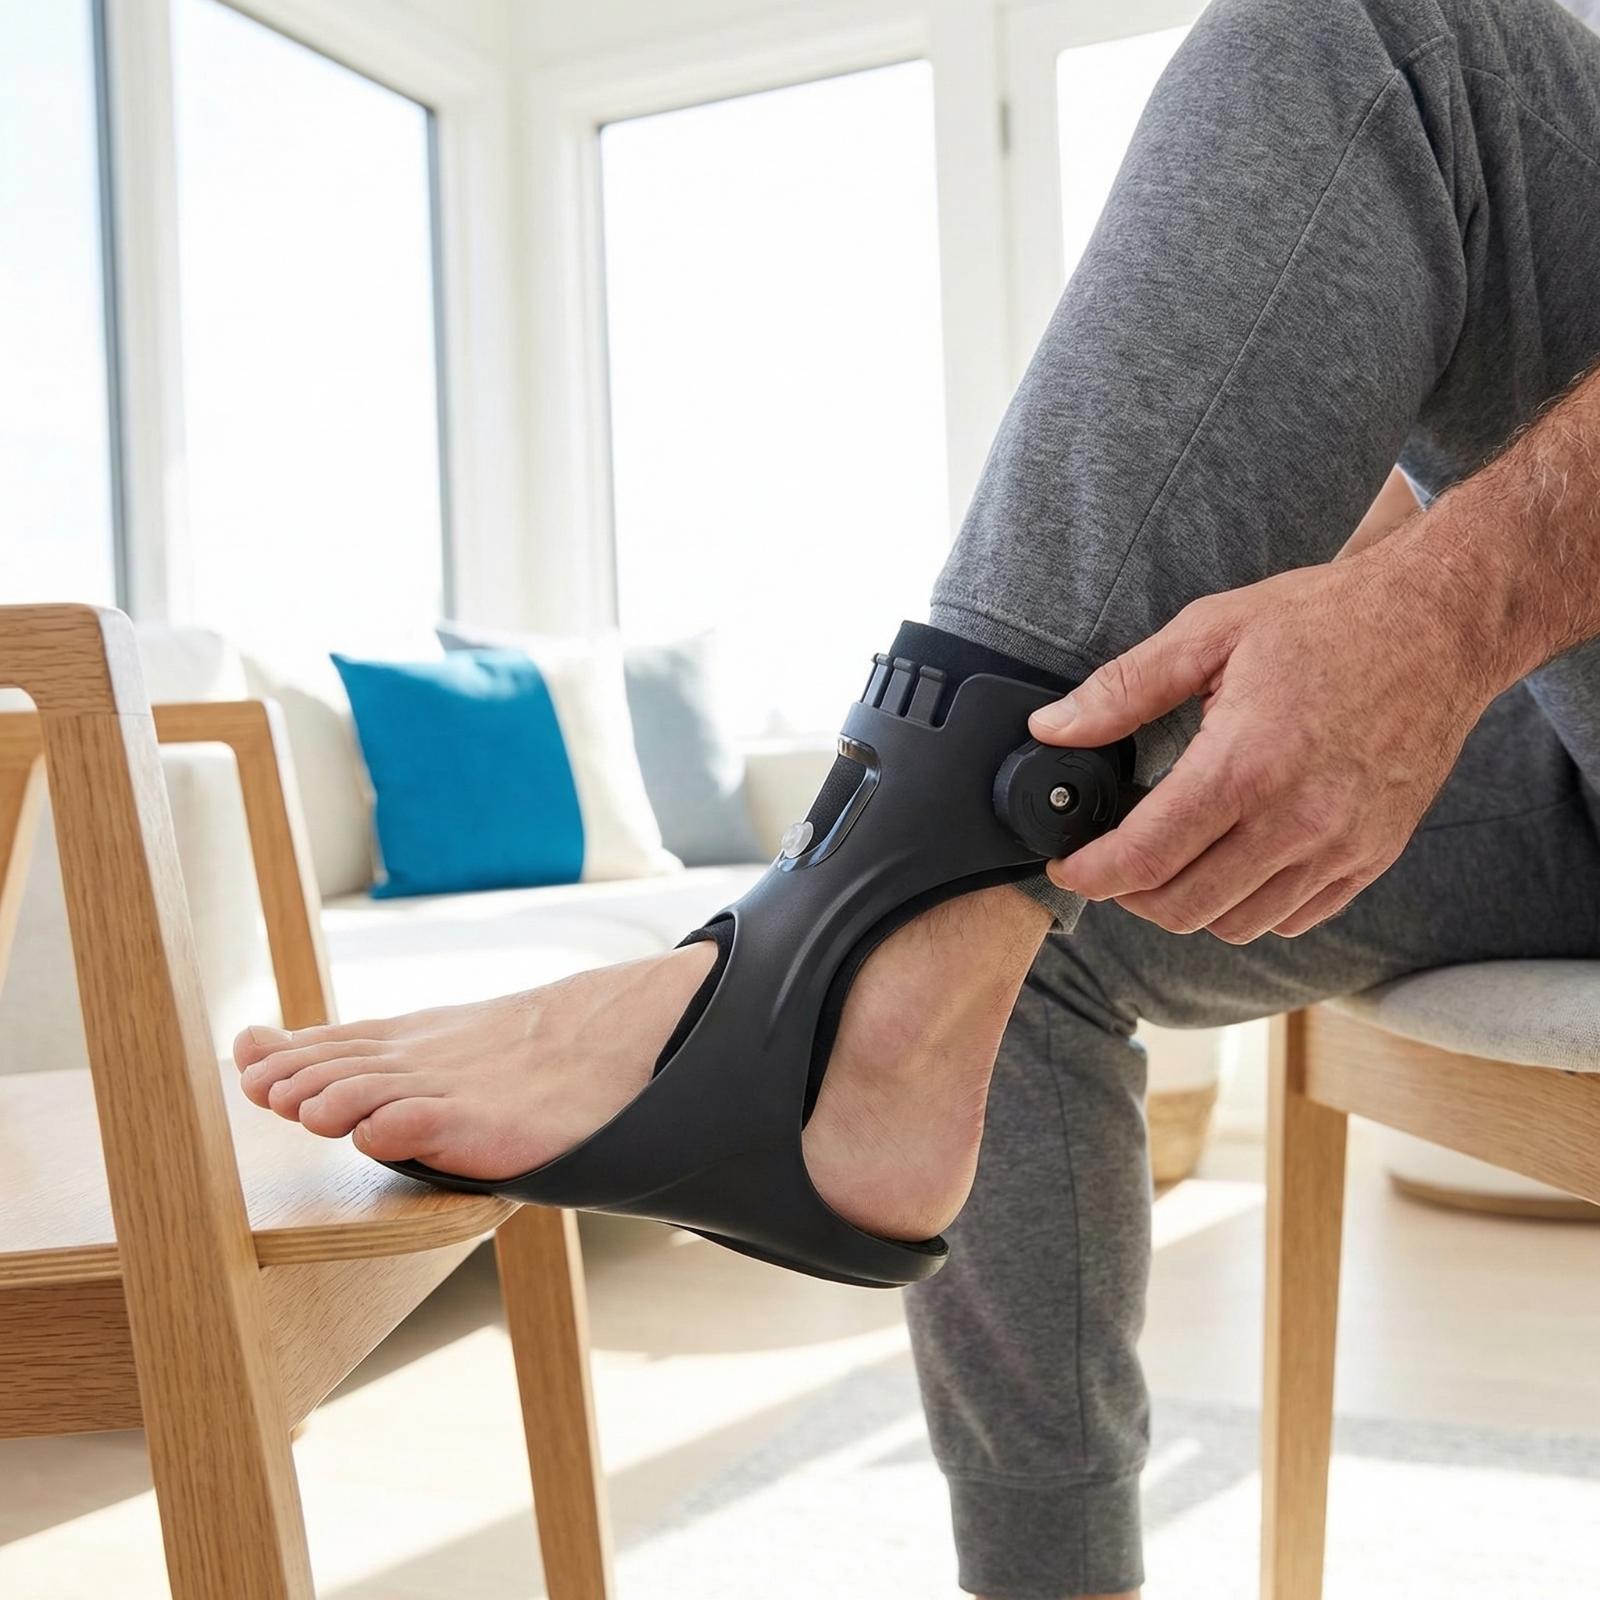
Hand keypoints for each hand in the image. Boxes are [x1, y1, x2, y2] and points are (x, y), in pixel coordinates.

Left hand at [1031, 546, 1492, 940]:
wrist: (1444, 624)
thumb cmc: (1329, 619)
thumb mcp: (1211, 631)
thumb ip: (1123, 688)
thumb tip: (1052, 728)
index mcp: (1247, 764)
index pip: (1145, 858)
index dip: (1090, 873)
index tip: (1066, 866)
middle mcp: (1298, 820)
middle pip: (1184, 908)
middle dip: (1130, 895)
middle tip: (1112, 862)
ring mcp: (1342, 847)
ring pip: (1237, 925)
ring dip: (1189, 904)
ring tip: (1171, 859)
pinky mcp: (1374, 857)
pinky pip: (1294, 918)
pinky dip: (1251, 905)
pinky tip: (1234, 860)